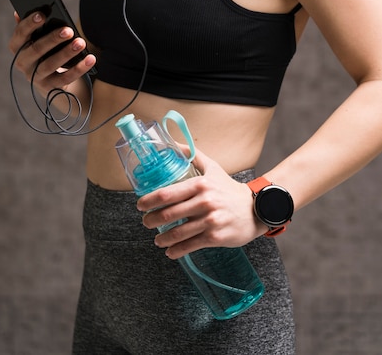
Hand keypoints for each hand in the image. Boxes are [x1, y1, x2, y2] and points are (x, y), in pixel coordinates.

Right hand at [9, 11, 95, 98]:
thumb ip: (33, 27)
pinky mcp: (50, 88)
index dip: (29, 24)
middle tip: (69, 30)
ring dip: (66, 53)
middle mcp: (23, 63)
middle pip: (36, 50)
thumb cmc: (47, 52)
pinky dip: (79, 68)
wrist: (54, 81)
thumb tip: (19, 11)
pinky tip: (90, 59)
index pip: (20, 34)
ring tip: (81, 43)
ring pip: (50, 65)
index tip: (42, 14)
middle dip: (52, 39)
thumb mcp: (39, 39)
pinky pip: (66, 78)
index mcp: (18, 47)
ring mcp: (35, 77)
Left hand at [137, 149, 266, 258]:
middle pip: (169, 213)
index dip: (149, 201)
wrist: (255, 208)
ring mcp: (210, 220)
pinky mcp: (215, 236)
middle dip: (152, 220)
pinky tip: (170, 251)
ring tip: (157, 240)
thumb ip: (194, 155)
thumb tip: (175, 143)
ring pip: (178, 232)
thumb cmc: (229, 188)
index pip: (167, 193)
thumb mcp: (213, 168)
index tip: (140, 205)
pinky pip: (191, 245)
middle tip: (146, 222)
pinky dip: (177, 250)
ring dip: (163, 238)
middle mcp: (204, 201)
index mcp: (200, 184)